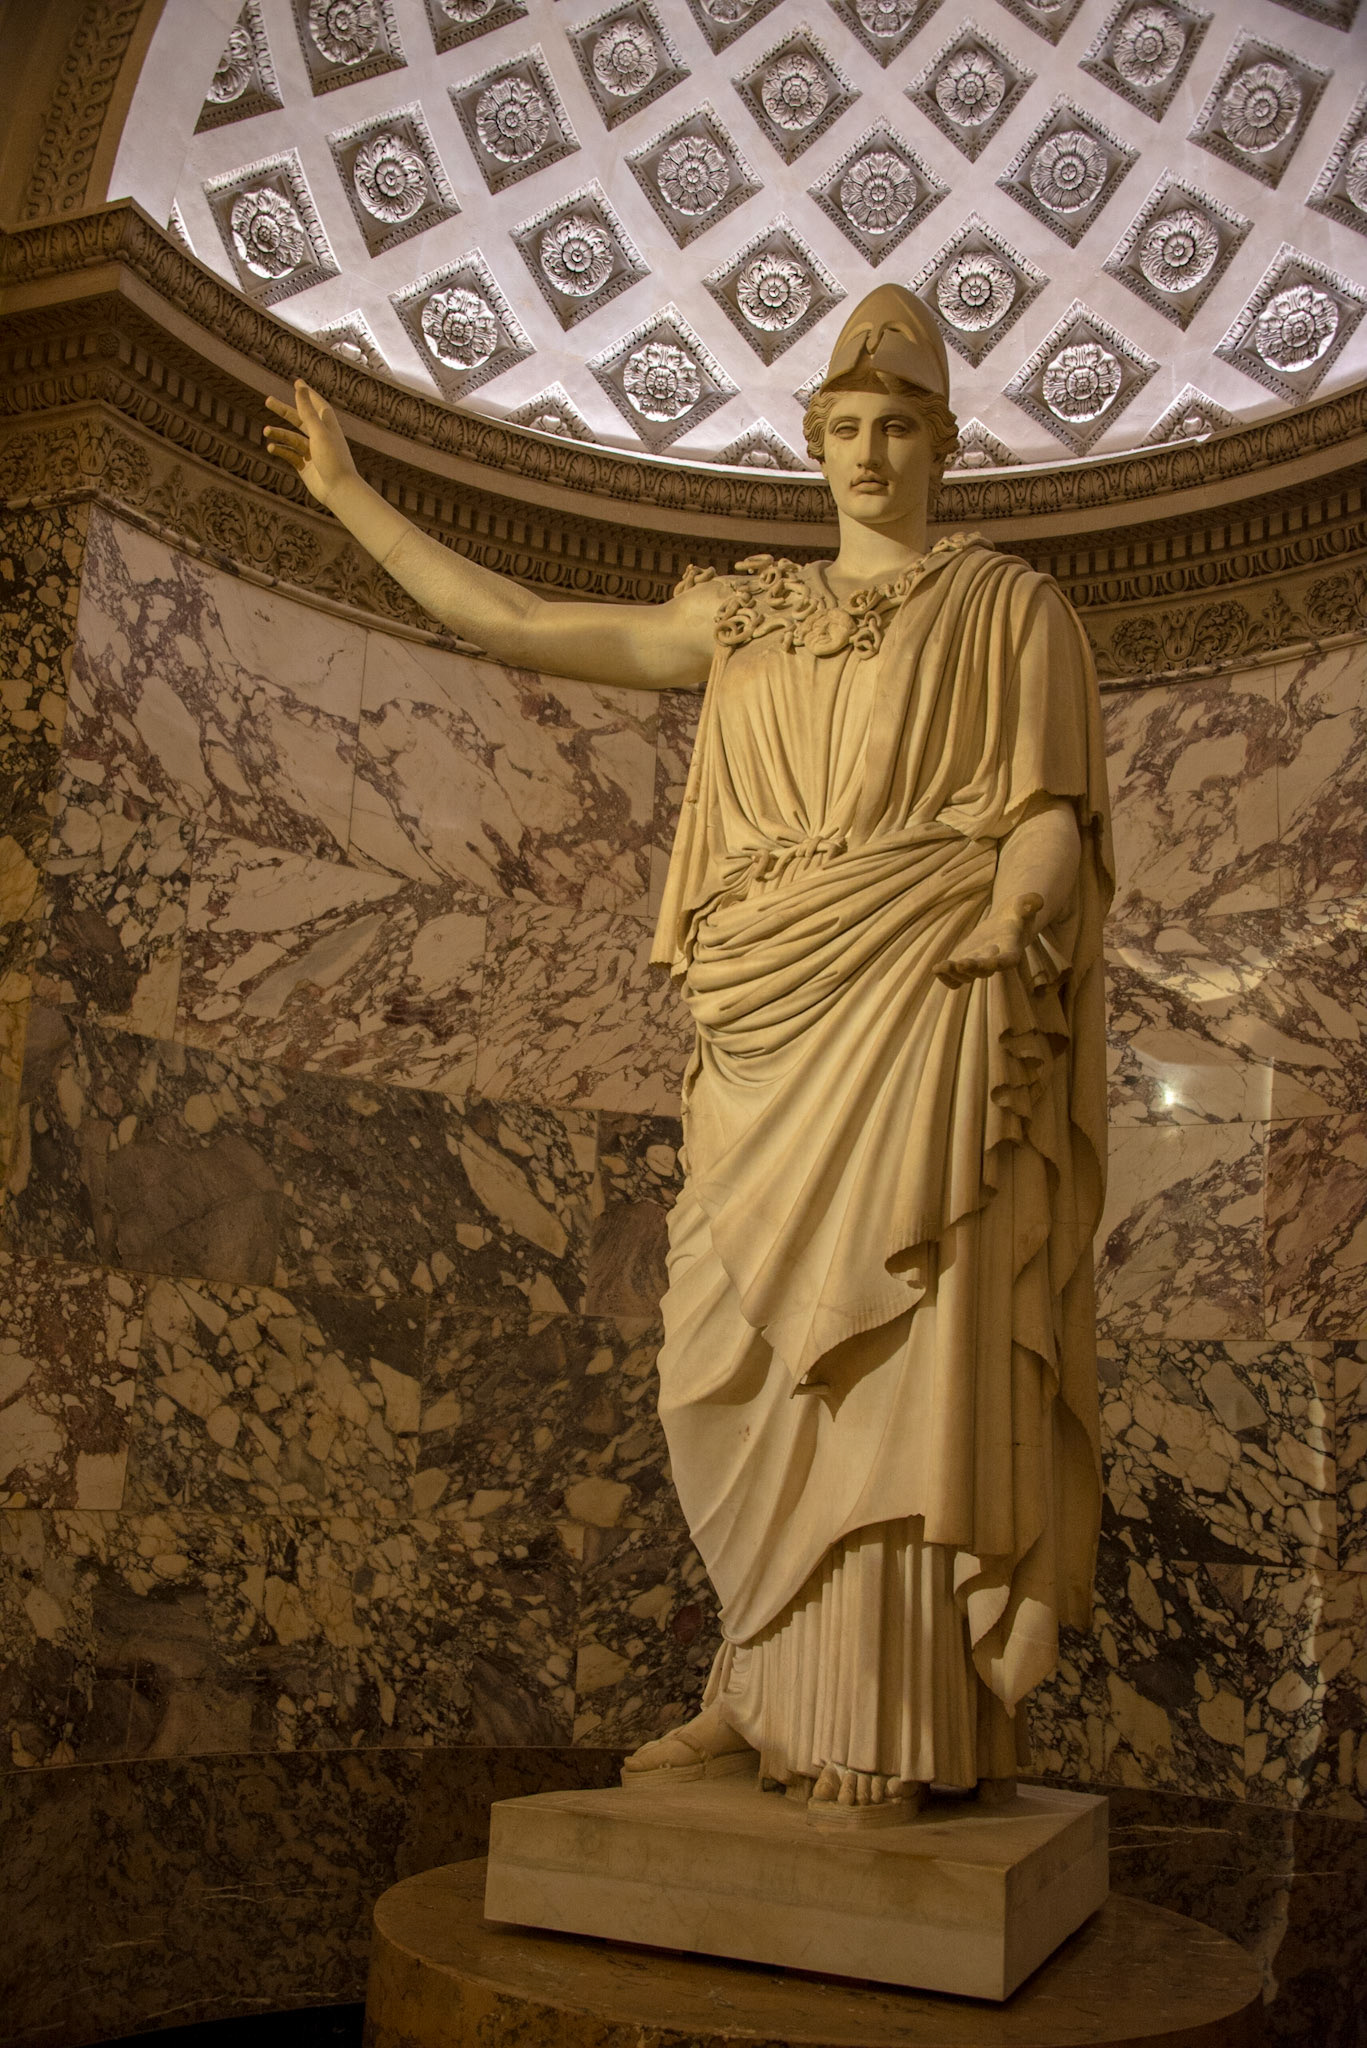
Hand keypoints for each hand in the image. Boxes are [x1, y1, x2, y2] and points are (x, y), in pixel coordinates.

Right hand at [263, 379, 358, 507]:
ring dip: (279, 433)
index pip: (318, 406)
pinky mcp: (305, 466)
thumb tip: (300, 387)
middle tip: (267, 400)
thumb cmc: (332, 459)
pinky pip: (290, 455)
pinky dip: (281, 450)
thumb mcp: (318, 432)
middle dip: (284, 410)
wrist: (338, 490)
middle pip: (300, 419)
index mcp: (328, 427)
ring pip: (292, 438)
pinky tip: (271, 448)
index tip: (297, 383)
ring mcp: (312, 452)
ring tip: (266, 431)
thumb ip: (307, 410)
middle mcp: (320, 438)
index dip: (308, 395)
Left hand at [935, 892, 1042, 988]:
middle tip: (962, 963)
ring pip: (967, 977)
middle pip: (984, 971)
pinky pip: (955, 979)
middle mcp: (994, 962)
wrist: (1004, 925)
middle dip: (974, 968)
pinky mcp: (964, 963)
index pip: (1009, 960)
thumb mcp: (1022, 905)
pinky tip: (936, 969)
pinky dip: (946, 977)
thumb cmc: (1016, 915)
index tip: (994, 962)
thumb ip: (1029, 904)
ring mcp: (978, 965)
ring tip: (941, 966)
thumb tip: (1036, 901)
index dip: (1002, 962)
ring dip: (954, 973)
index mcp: (1011, 949)